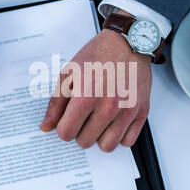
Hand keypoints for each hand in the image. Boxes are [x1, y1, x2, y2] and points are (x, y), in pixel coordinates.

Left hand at [40, 24, 151, 151]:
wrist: (129, 42)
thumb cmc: (98, 55)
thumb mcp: (69, 73)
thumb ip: (56, 103)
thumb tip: (46, 127)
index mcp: (86, 95)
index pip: (66, 133)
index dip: (64, 127)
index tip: (68, 119)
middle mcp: (108, 106)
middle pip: (85, 142)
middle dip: (81, 131)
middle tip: (85, 116)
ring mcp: (127, 111)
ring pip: (107, 146)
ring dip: (100, 136)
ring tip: (99, 120)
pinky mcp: (142, 112)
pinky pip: (128, 142)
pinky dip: (120, 135)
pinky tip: (115, 121)